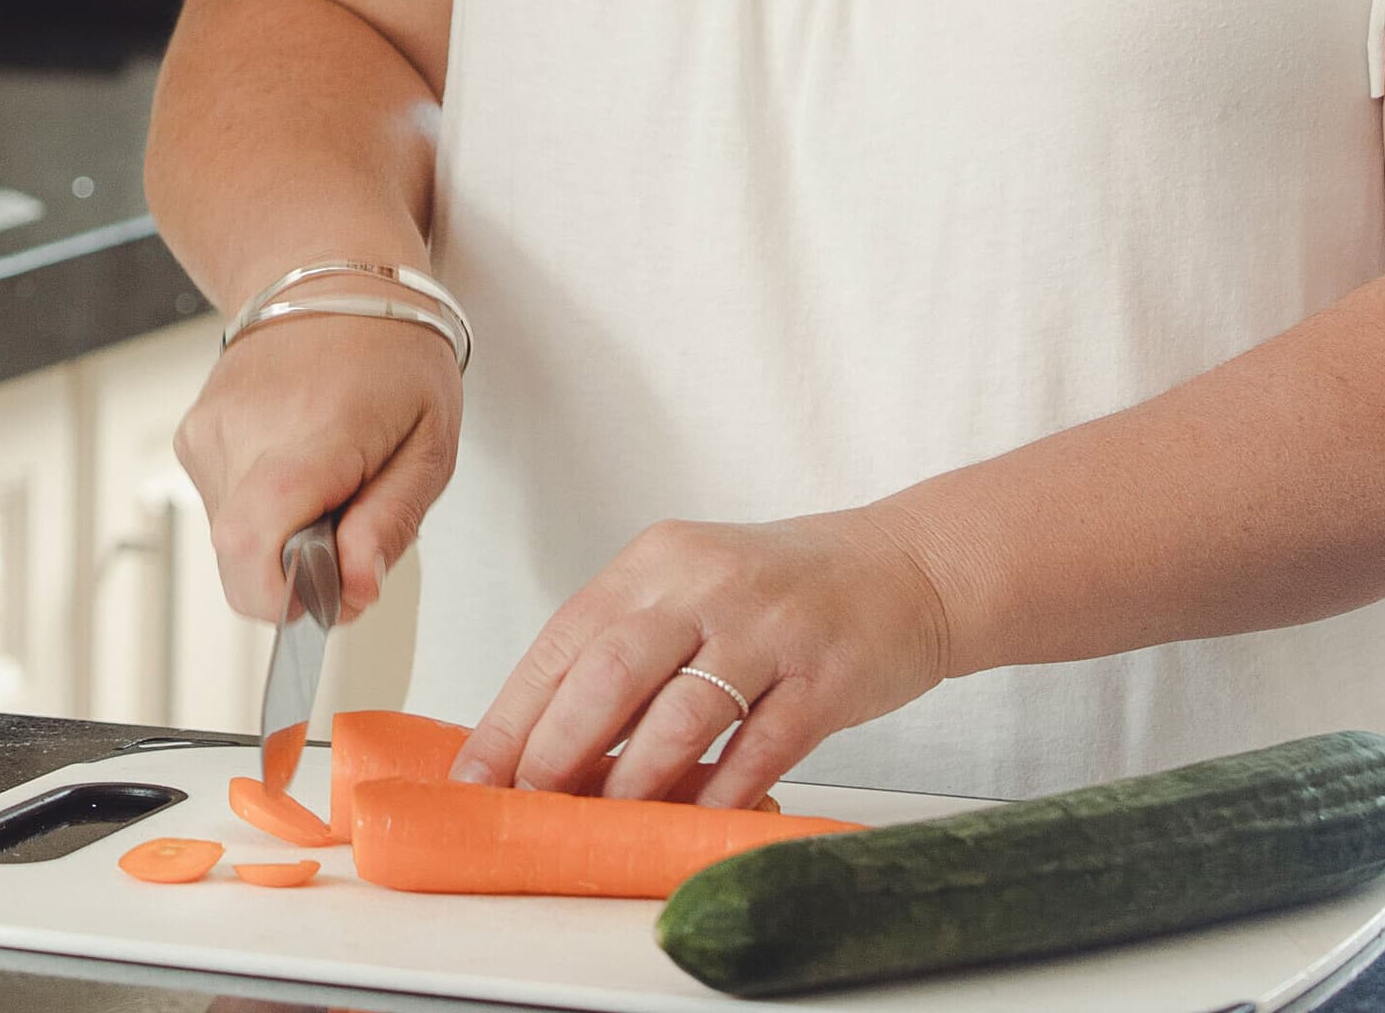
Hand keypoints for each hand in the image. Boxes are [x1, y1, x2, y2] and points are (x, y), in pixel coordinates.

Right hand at [173, 313, 462, 624]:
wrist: (330, 276)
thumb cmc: (392, 352)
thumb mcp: (430, 444)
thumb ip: (390, 523)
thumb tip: (352, 589)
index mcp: (310, 433)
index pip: (253, 545)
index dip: (284, 598)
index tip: (334, 593)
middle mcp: (241, 432)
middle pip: (240, 558)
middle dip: (295, 574)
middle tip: (349, 535)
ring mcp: (207, 432)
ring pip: (231, 539)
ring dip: (281, 538)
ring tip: (328, 482)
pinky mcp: (192, 436)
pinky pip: (224, 507)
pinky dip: (263, 508)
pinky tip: (297, 463)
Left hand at [458, 509, 954, 808]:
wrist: (908, 567)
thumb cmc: (781, 594)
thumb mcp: (693, 592)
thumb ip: (629, 652)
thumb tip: (550, 746)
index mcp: (655, 563)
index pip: (564, 641)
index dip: (514, 713)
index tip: (476, 774)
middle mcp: (705, 585)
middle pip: (609, 672)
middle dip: (557, 748)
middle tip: (528, 805)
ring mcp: (768, 628)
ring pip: (681, 713)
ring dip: (634, 777)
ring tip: (602, 821)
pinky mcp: (825, 674)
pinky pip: (762, 743)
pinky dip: (722, 787)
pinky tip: (694, 816)